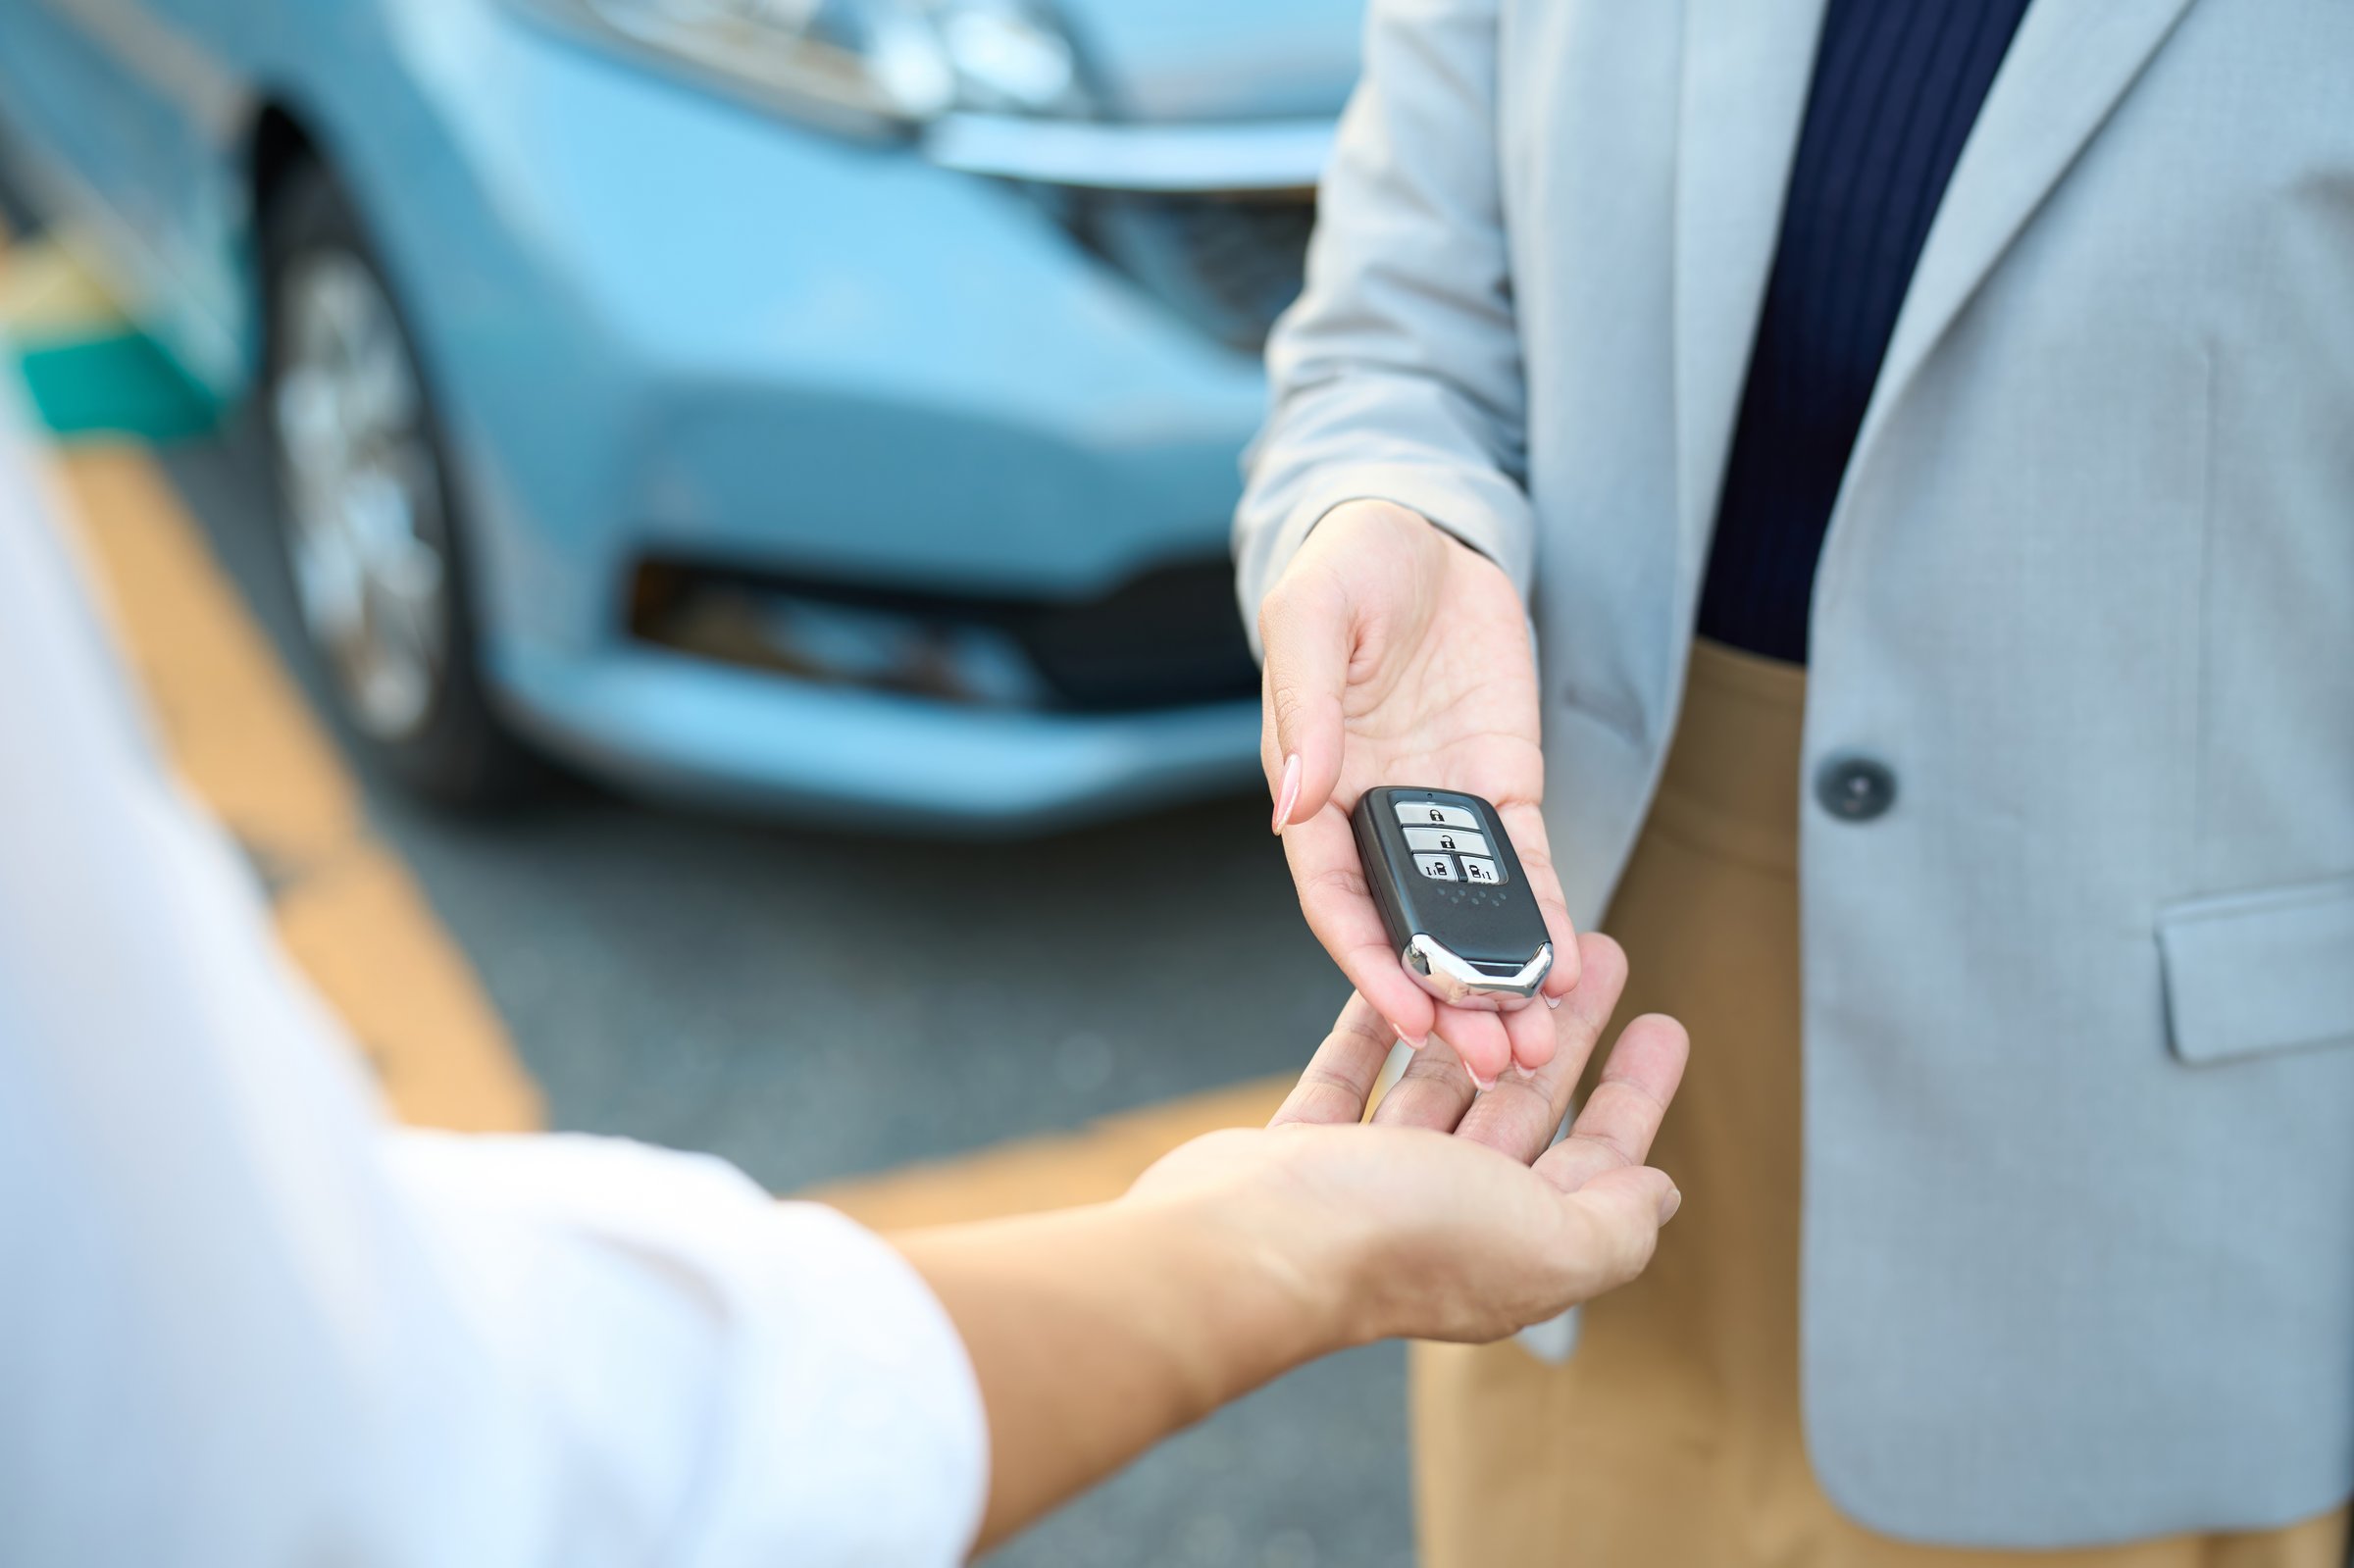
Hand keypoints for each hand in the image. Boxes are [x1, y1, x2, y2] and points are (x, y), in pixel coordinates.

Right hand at [1129, 933, 1684, 1346]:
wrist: (1255, 1242)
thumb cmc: (1398, 1242)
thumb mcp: (1550, 1240)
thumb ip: (1616, 1223)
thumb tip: (1659, 1195)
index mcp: (1516, 1243)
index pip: (1598, 1160)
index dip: (1634, 1093)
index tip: (1661, 1027)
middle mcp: (1448, 1212)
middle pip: (1525, 1104)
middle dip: (1566, 1030)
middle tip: (1594, 960)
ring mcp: (1373, 1179)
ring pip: (1442, 1080)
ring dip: (1480, 1016)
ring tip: (1509, 950)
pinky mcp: (1307, 1148)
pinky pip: (1351, 1072)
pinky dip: (1379, 1026)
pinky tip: (1404, 981)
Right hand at [1259, 499, 1577, 1085]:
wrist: (1425, 529)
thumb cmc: (1348, 567)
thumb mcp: (1313, 616)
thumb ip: (1305, 709)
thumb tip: (1294, 803)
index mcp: (1312, 787)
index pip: (1335, 898)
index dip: (1367, 964)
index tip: (1404, 1019)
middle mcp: (1376, 815)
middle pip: (1409, 929)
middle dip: (1447, 1002)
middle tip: (1494, 1062)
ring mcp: (1443, 806)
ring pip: (1471, 915)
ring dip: (1500, 982)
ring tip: (1540, 1043)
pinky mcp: (1505, 788)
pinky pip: (1526, 865)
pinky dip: (1544, 917)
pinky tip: (1568, 966)